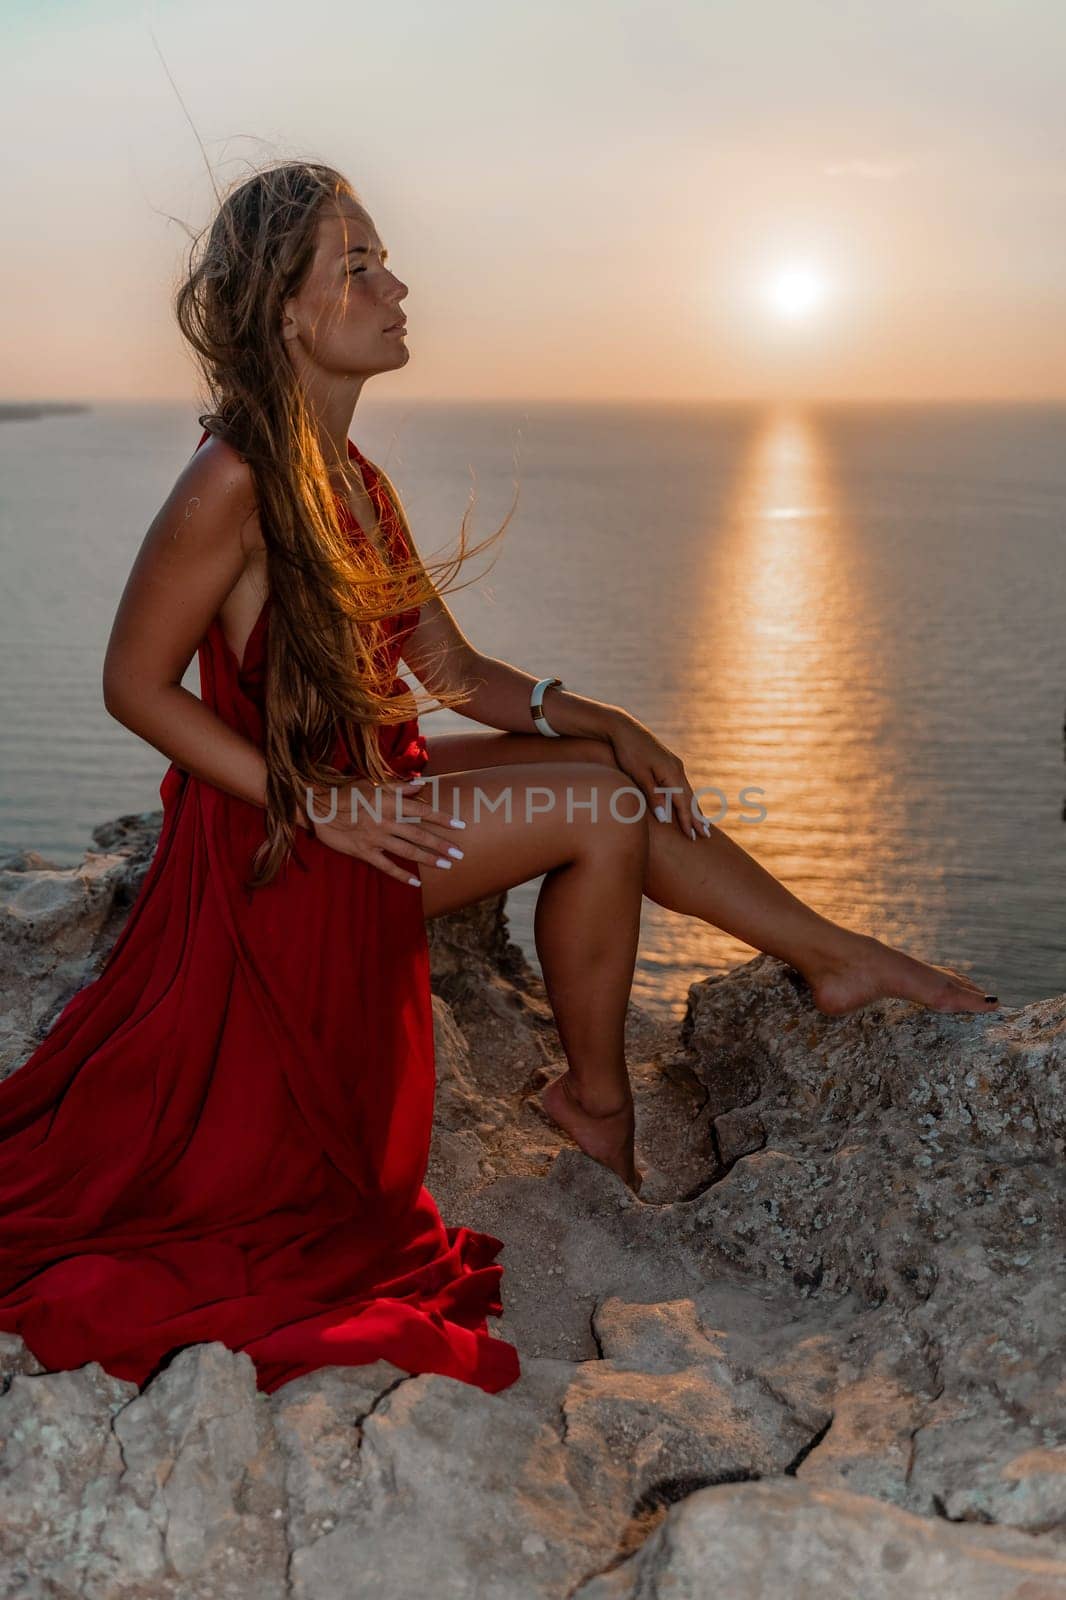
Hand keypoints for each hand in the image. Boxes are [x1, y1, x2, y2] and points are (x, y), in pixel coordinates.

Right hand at [302, 776, 466, 885]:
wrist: (318, 808)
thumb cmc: (346, 793)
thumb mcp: (372, 784)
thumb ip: (398, 787)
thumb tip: (421, 785)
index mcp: (389, 803)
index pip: (422, 812)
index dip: (442, 819)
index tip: (460, 826)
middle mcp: (386, 821)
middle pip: (420, 835)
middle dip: (442, 845)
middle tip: (460, 853)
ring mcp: (376, 839)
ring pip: (408, 851)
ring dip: (429, 859)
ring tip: (447, 865)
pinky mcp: (365, 852)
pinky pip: (387, 866)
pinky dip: (402, 875)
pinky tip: (416, 883)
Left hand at [603, 713, 708, 841]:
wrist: (623, 729)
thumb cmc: (629, 752)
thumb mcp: (639, 776)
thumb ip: (653, 797)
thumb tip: (665, 819)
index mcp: (672, 773)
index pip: (683, 803)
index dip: (687, 821)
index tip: (693, 837)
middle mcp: (677, 769)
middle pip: (690, 798)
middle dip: (697, 817)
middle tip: (706, 835)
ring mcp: (673, 765)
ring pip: (687, 791)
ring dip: (694, 808)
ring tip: (701, 822)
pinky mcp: (667, 762)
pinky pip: (681, 785)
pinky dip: (686, 797)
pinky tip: (686, 802)